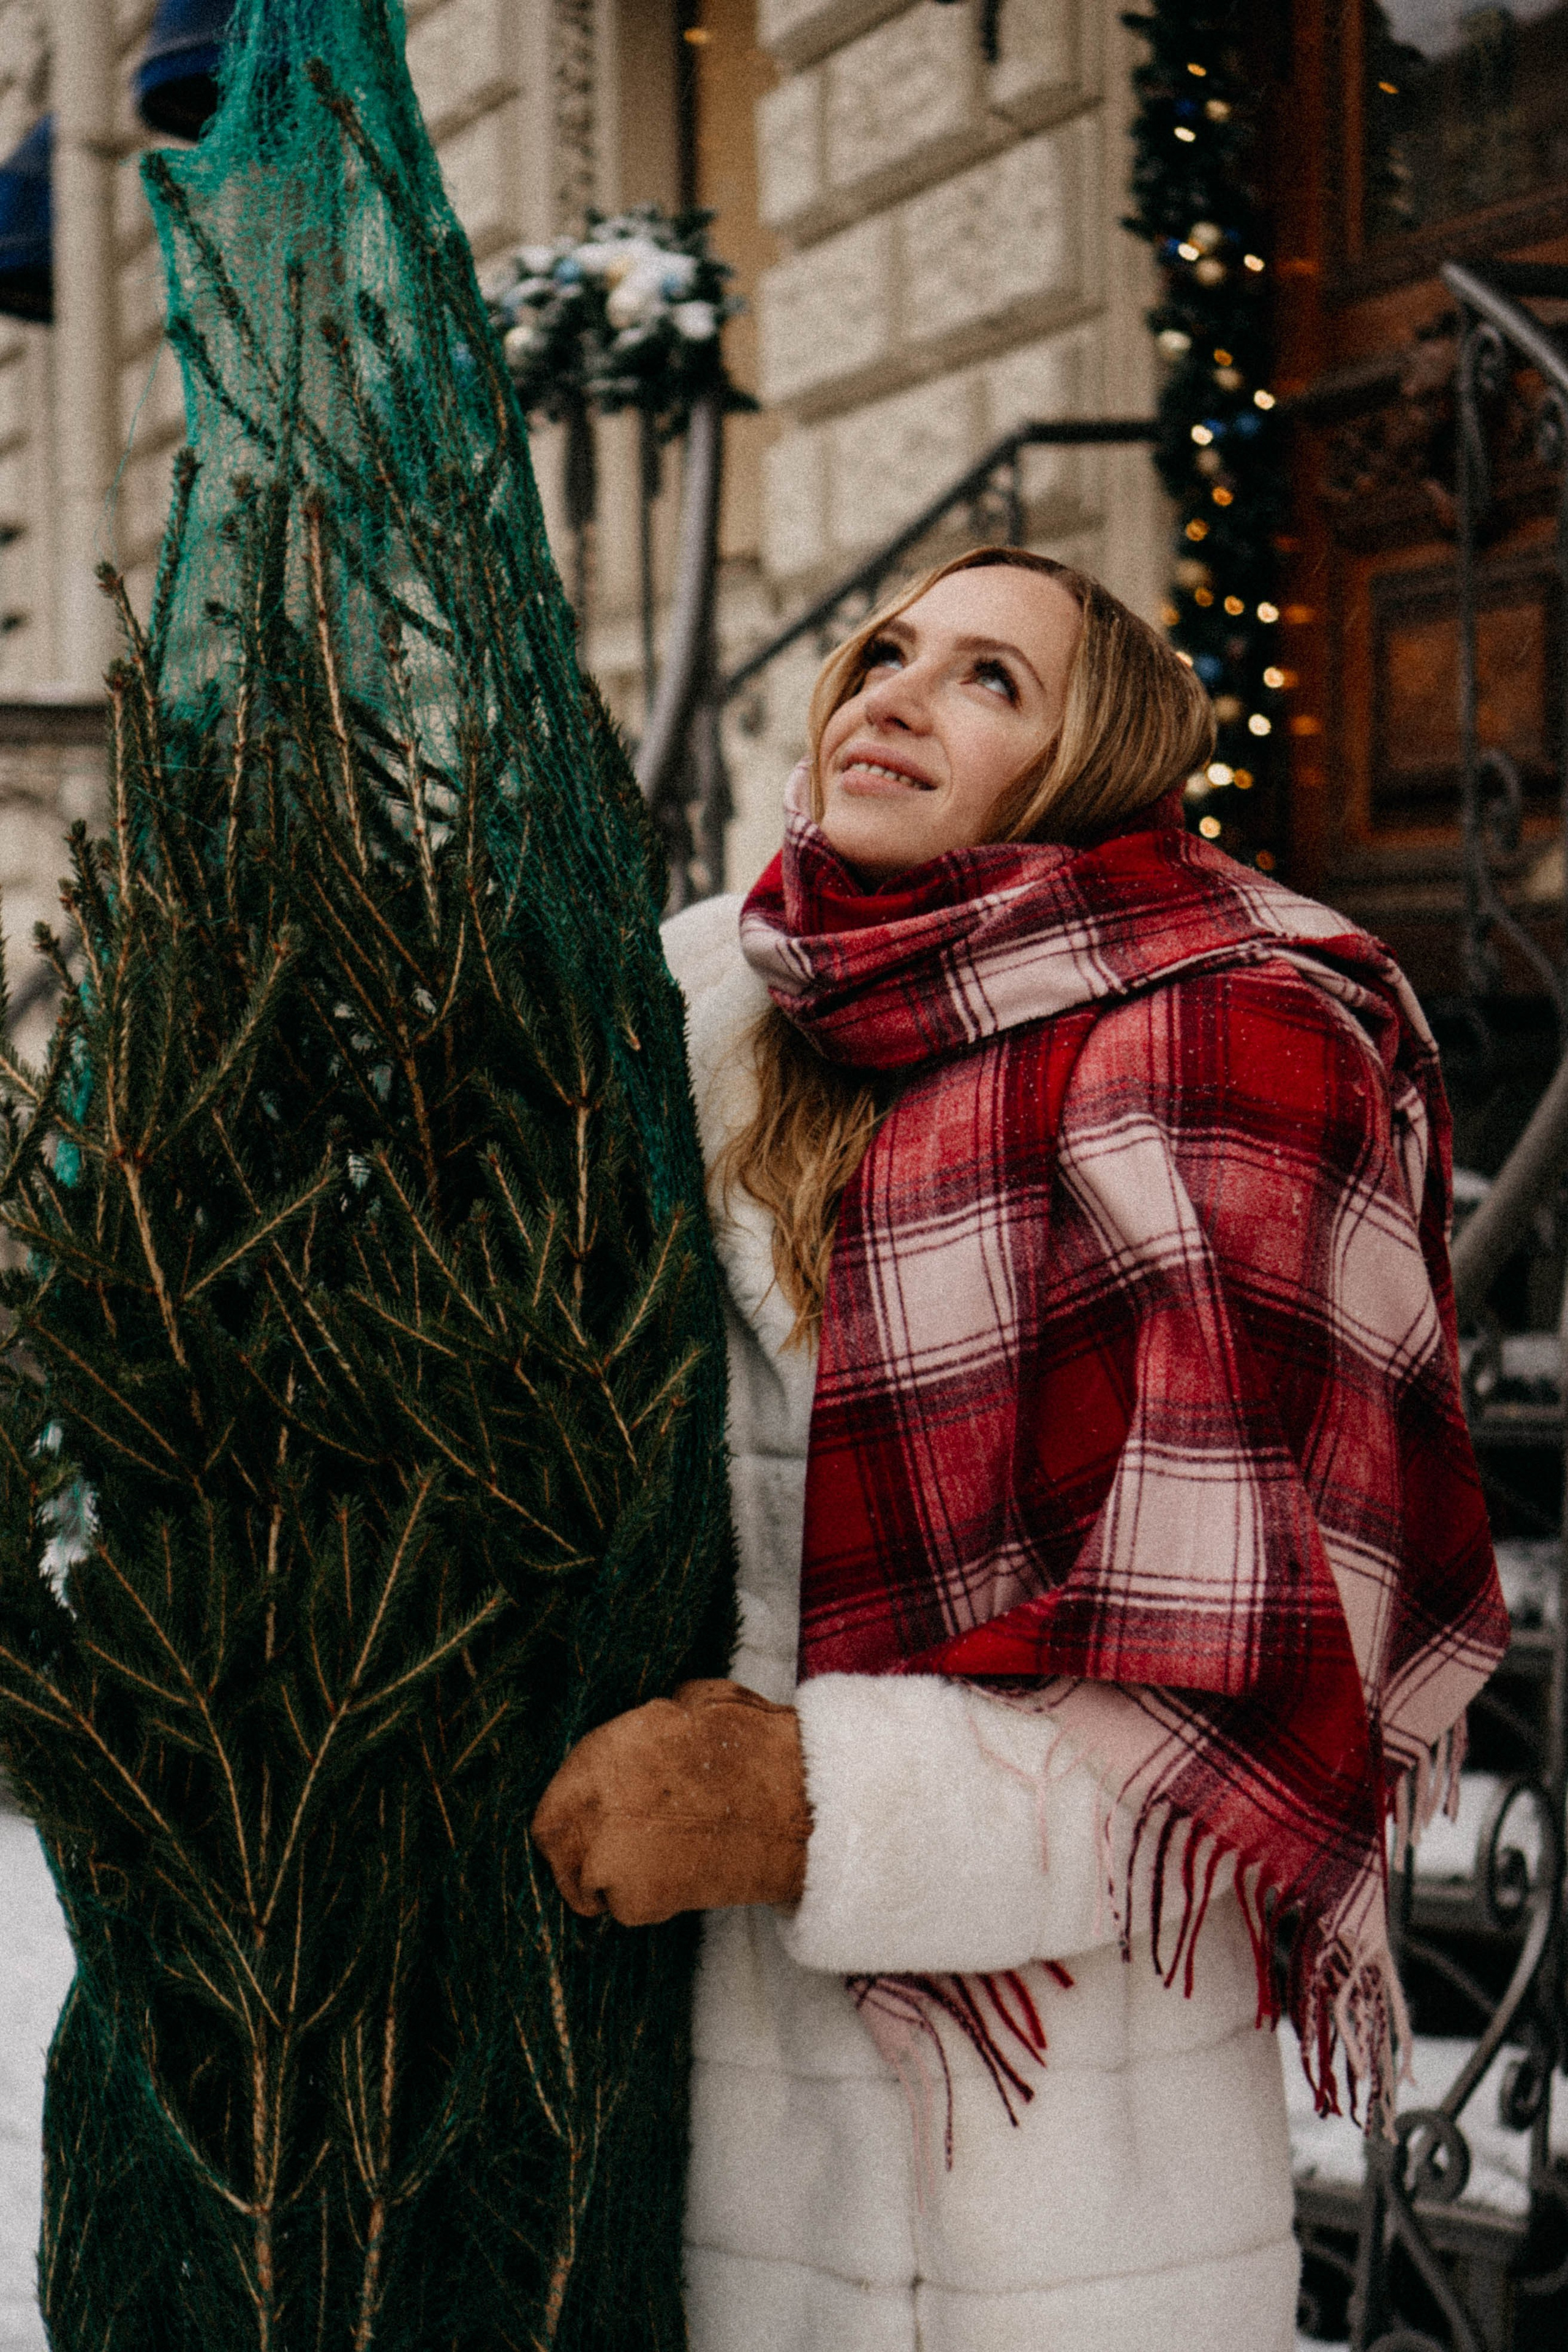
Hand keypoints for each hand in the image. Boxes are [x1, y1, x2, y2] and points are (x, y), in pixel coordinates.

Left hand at [531, 1679, 810, 1924]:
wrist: (793, 1804)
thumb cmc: (752, 1746)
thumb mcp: (694, 1703)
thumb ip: (652, 1723)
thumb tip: (645, 1726)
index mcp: (602, 1750)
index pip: (555, 1793)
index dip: (573, 1809)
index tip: (589, 1817)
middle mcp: (592, 1803)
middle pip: (553, 1839)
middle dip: (574, 1850)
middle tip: (605, 1856)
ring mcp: (606, 1855)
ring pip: (584, 1880)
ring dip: (609, 1878)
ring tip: (656, 1865)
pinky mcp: (634, 1900)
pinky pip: (623, 1908)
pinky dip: (645, 1902)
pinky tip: (679, 1880)